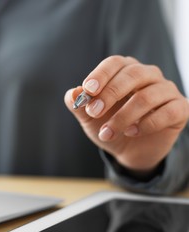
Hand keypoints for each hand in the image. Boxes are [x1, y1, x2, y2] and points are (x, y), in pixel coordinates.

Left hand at [64, 55, 188, 175]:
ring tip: (108, 132)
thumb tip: (72, 94)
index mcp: (125, 70)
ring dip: (123, 117)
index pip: (114, 63)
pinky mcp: (180, 108)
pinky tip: (132, 132)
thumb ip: (78, 105)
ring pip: (148, 96)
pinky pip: (168, 111)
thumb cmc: (109, 125)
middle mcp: (148, 75)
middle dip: (110, 94)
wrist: (128, 149)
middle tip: (94, 112)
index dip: (101, 75)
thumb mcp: (89, 118)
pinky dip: (147, 124)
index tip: (88, 90)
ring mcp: (166, 90)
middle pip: (132, 74)